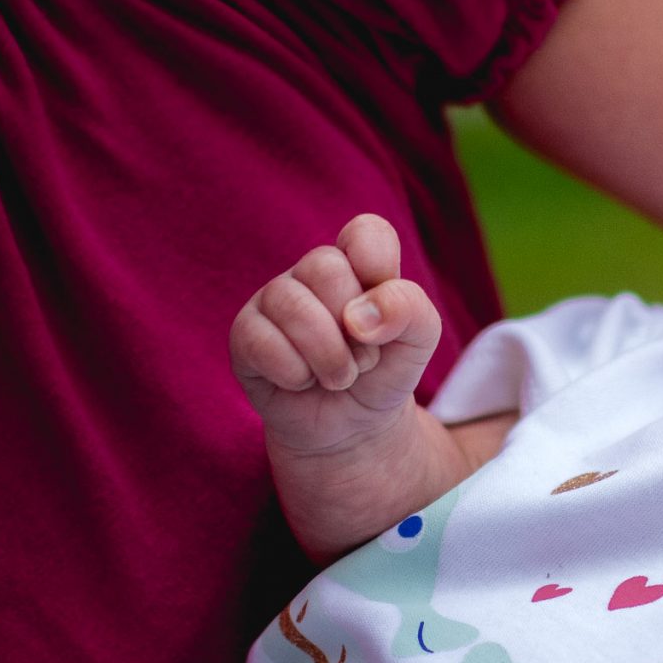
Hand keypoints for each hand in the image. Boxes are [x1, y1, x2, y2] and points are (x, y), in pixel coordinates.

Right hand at [232, 214, 442, 457]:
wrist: (354, 429)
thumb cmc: (383, 374)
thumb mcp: (418, 342)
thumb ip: (410, 310)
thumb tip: (359, 315)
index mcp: (355, 262)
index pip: (366, 233)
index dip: (378, 270)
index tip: (385, 314)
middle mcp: (310, 273)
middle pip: (325, 268)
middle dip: (355, 330)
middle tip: (363, 359)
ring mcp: (272, 301)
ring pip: (291, 305)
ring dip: (329, 357)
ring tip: (339, 377)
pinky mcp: (244, 337)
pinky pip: (261, 342)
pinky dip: (294, 374)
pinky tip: (301, 382)